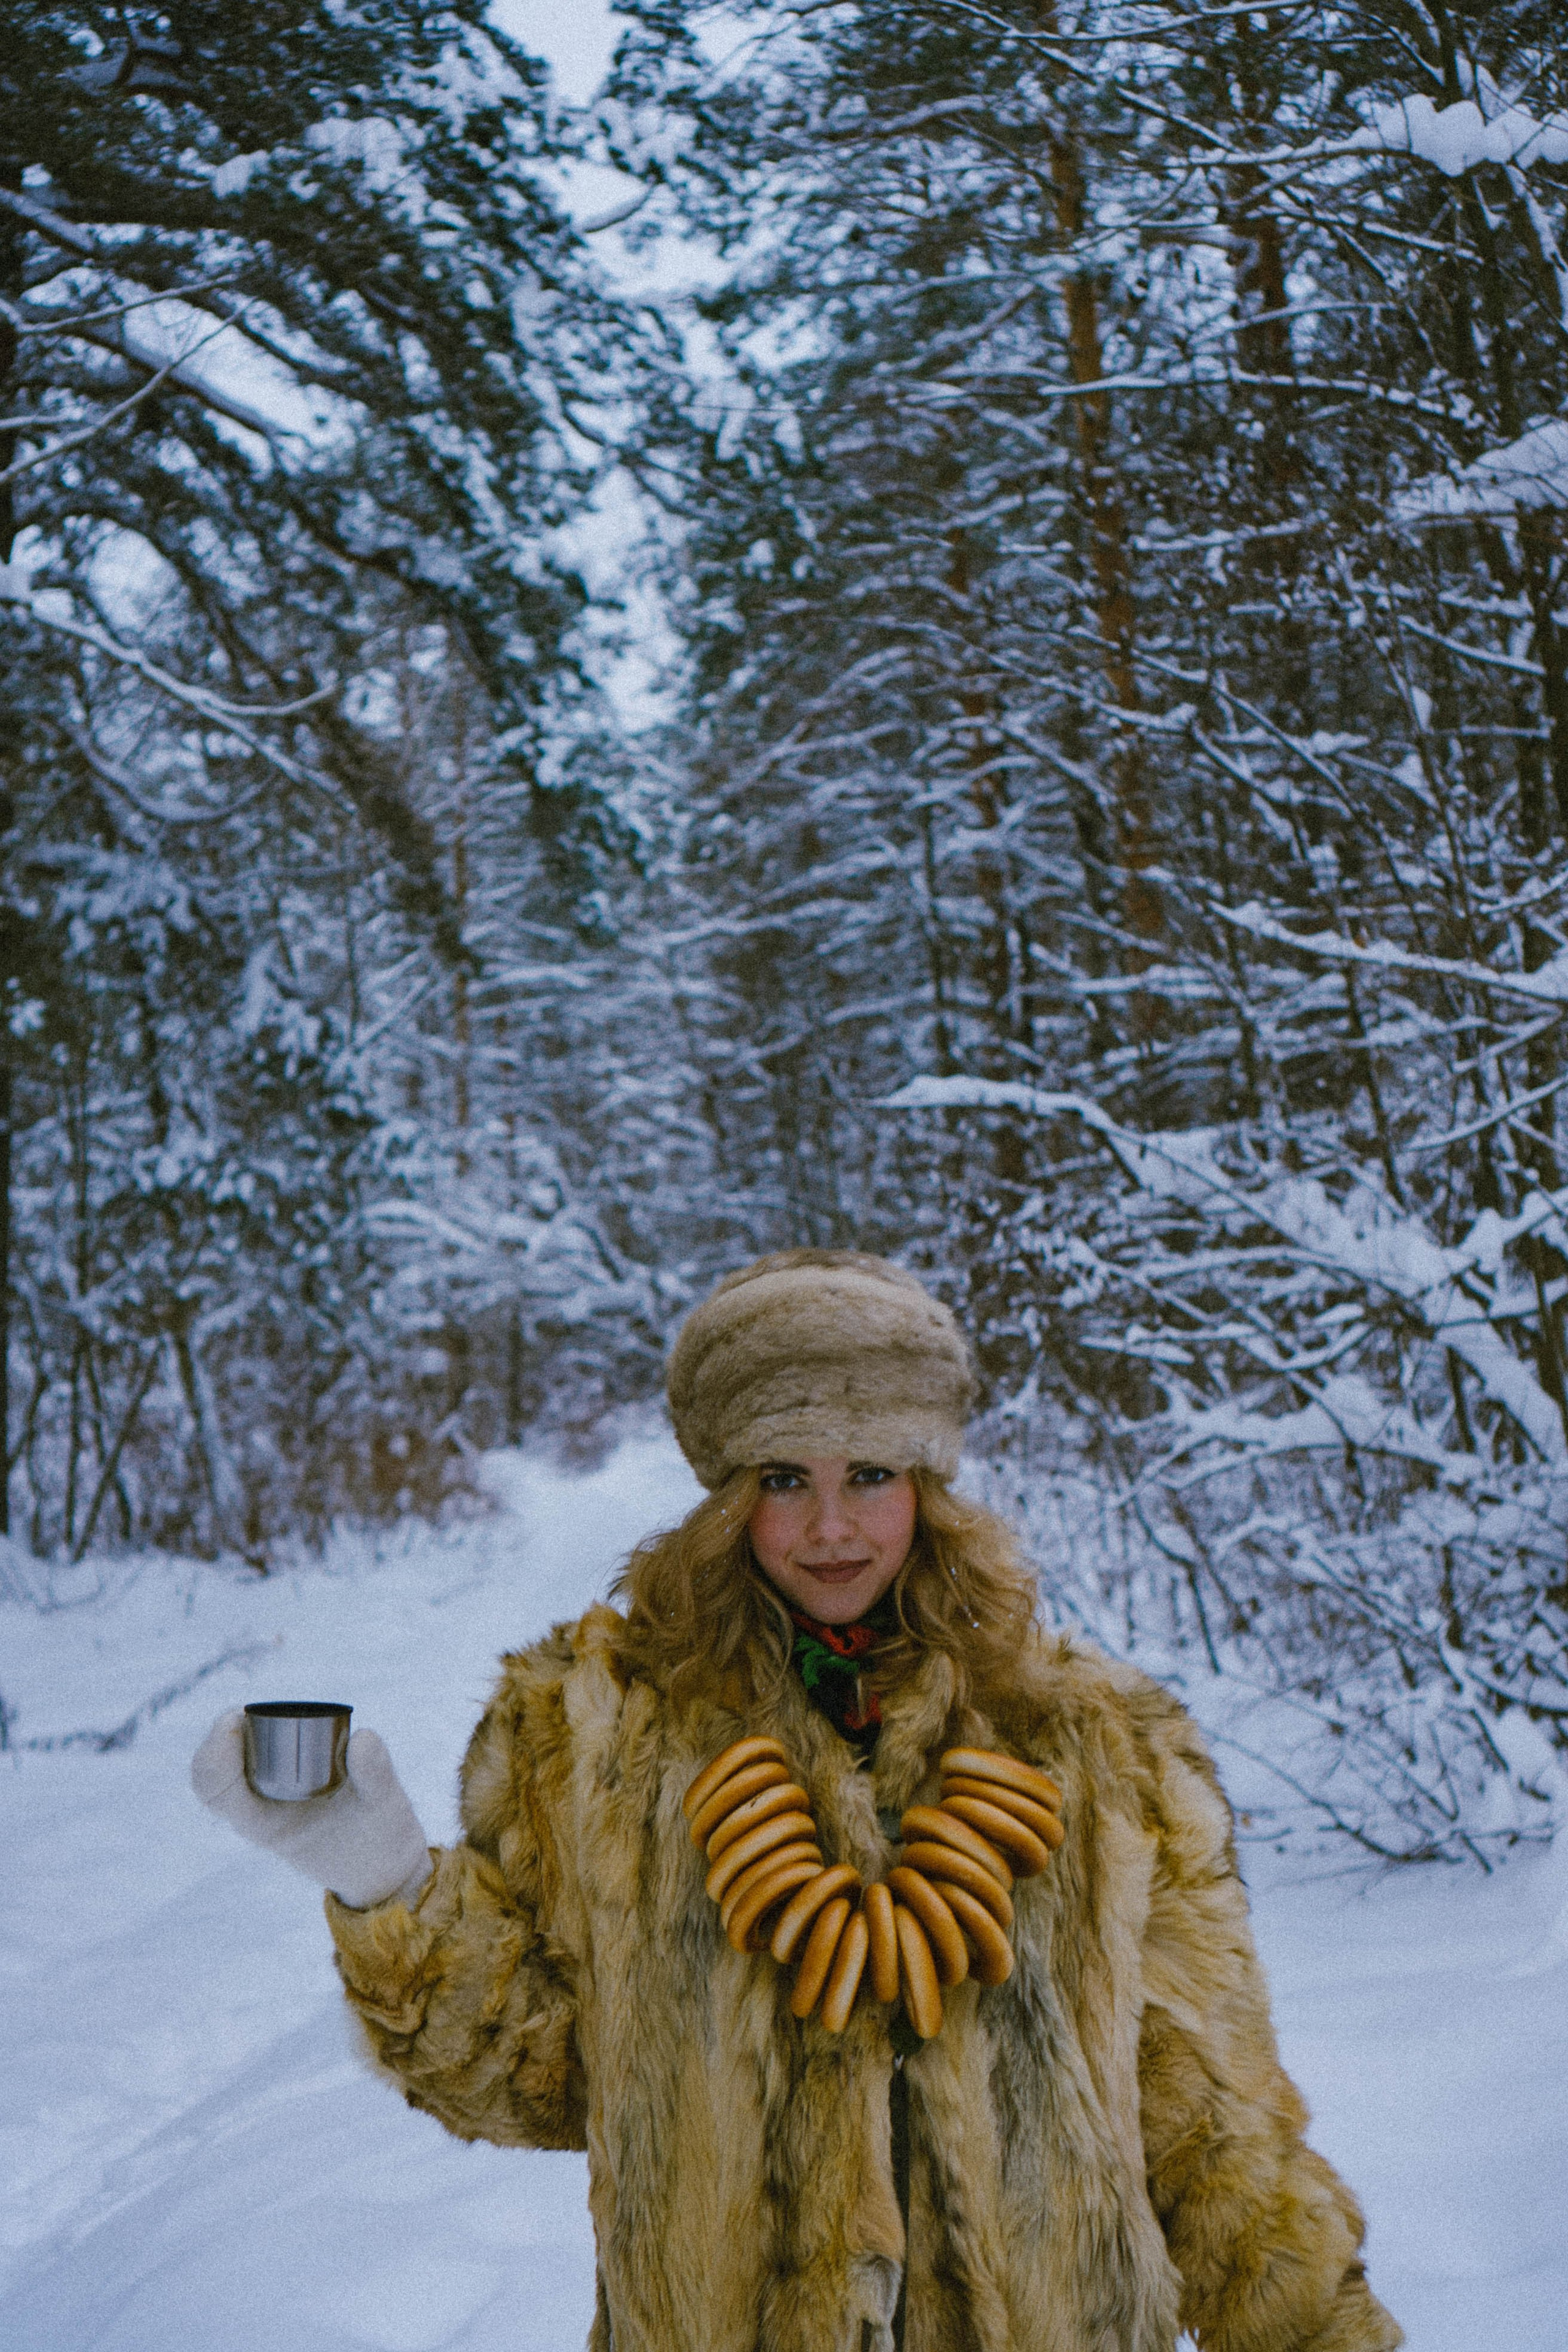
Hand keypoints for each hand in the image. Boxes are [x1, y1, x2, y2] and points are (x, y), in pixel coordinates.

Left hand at [191, 1709, 432, 1909]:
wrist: (383, 1868)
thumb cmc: (381, 1844)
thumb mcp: (386, 1809)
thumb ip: (376, 1776)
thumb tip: (362, 1737)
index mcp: (268, 1827)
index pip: (219, 1792)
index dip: (216, 1755)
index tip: (236, 1722)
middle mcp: (259, 1815)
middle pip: (211, 1778)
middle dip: (219, 1739)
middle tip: (244, 1713)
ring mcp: (268, 1804)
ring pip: (226, 1770)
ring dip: (234, 1737)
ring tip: (255, 1714)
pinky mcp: (283, 1791)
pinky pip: (248, 1765)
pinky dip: (251, 1740)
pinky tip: (271, 1723)